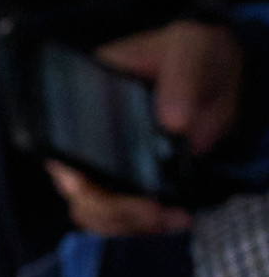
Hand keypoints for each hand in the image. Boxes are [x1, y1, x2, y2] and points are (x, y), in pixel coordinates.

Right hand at [46, 19, 242, 237]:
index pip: (59, 143)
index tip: (84, 186)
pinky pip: (121, 222)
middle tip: (151, 210)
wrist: (218, 80)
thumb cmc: (194, 55)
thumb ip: (183, 77)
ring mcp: (106, 169)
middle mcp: (86, 140)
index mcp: (86, 99)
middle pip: (76, 190)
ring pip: (95, 214)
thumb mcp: (193, 48)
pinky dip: (146, 228)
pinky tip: (176, 218)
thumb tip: (172, 122)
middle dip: (110, 209)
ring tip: (170, 217)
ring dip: (129, 224)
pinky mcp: (129, 190)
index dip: (65, 170)